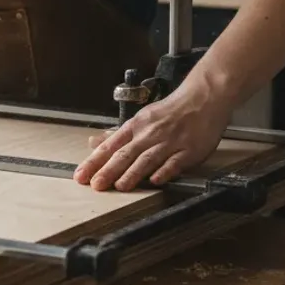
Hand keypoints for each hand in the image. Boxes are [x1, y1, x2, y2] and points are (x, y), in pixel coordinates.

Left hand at [73, 75, 231, 191]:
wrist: (203, 98)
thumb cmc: (171, 111)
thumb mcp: (141, 118)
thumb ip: (117, 134)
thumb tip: (93, 143)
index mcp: (136, 126)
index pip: (110, 146)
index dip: (94, 162)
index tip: (81, 175)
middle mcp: (150, 134)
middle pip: (125, 154)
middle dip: (108, 170)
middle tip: (95, 185)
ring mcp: (170, 142)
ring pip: (148, 158)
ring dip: (133, 173)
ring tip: (119, 186)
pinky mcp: (189, 150)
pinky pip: (175, 162)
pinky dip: (165, 171)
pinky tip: (156, 181)